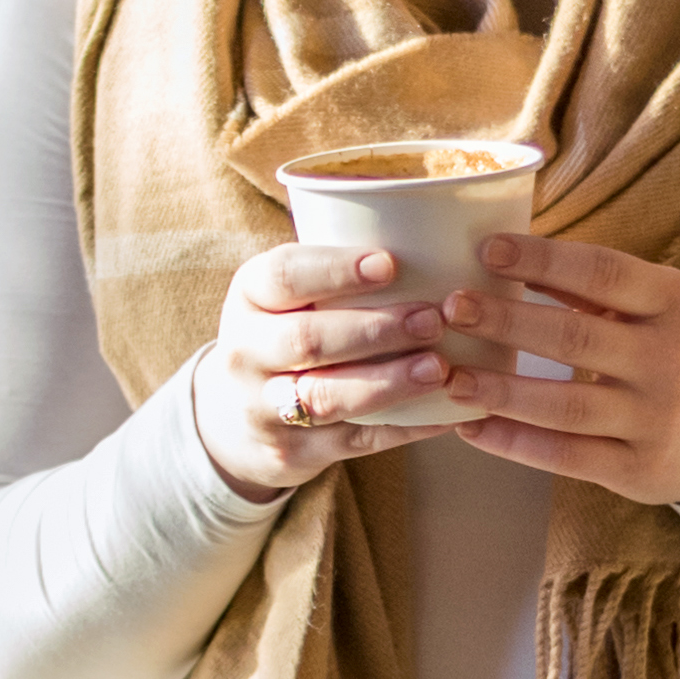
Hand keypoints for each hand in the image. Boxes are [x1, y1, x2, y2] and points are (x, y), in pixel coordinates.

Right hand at [192, 229, 460, 503]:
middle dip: (373, 330)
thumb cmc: (286, 331)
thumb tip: (430, 225)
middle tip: (432, 320)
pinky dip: (403, 428)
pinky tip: (445, 413)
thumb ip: (335, 267)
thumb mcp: (287, 294)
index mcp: (249, 296)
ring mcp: (263, 408)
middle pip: (307, 341)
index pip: (284, 276)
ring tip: (438, 368)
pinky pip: (353, 442)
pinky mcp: (291, 453)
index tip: (390, 263)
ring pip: (326, 398)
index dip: (336, 270)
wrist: (234, 416)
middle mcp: (245, 352)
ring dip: (387, 383)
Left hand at [440, 228, 679, 507]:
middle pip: (574, 338)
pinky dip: (513, 444)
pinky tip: (472, 428)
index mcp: (675, 302)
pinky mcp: (639, 470)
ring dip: (499, 391)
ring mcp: (655, 420)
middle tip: (450, 308)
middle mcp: (669, 359)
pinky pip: (565, 457)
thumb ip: (594, 286)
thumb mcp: (659, 307)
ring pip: (564, 406)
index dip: (541, 260)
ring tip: (449, 377)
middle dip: (506, 322)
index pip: (601, 272)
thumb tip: (507, 254)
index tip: (485, 248)